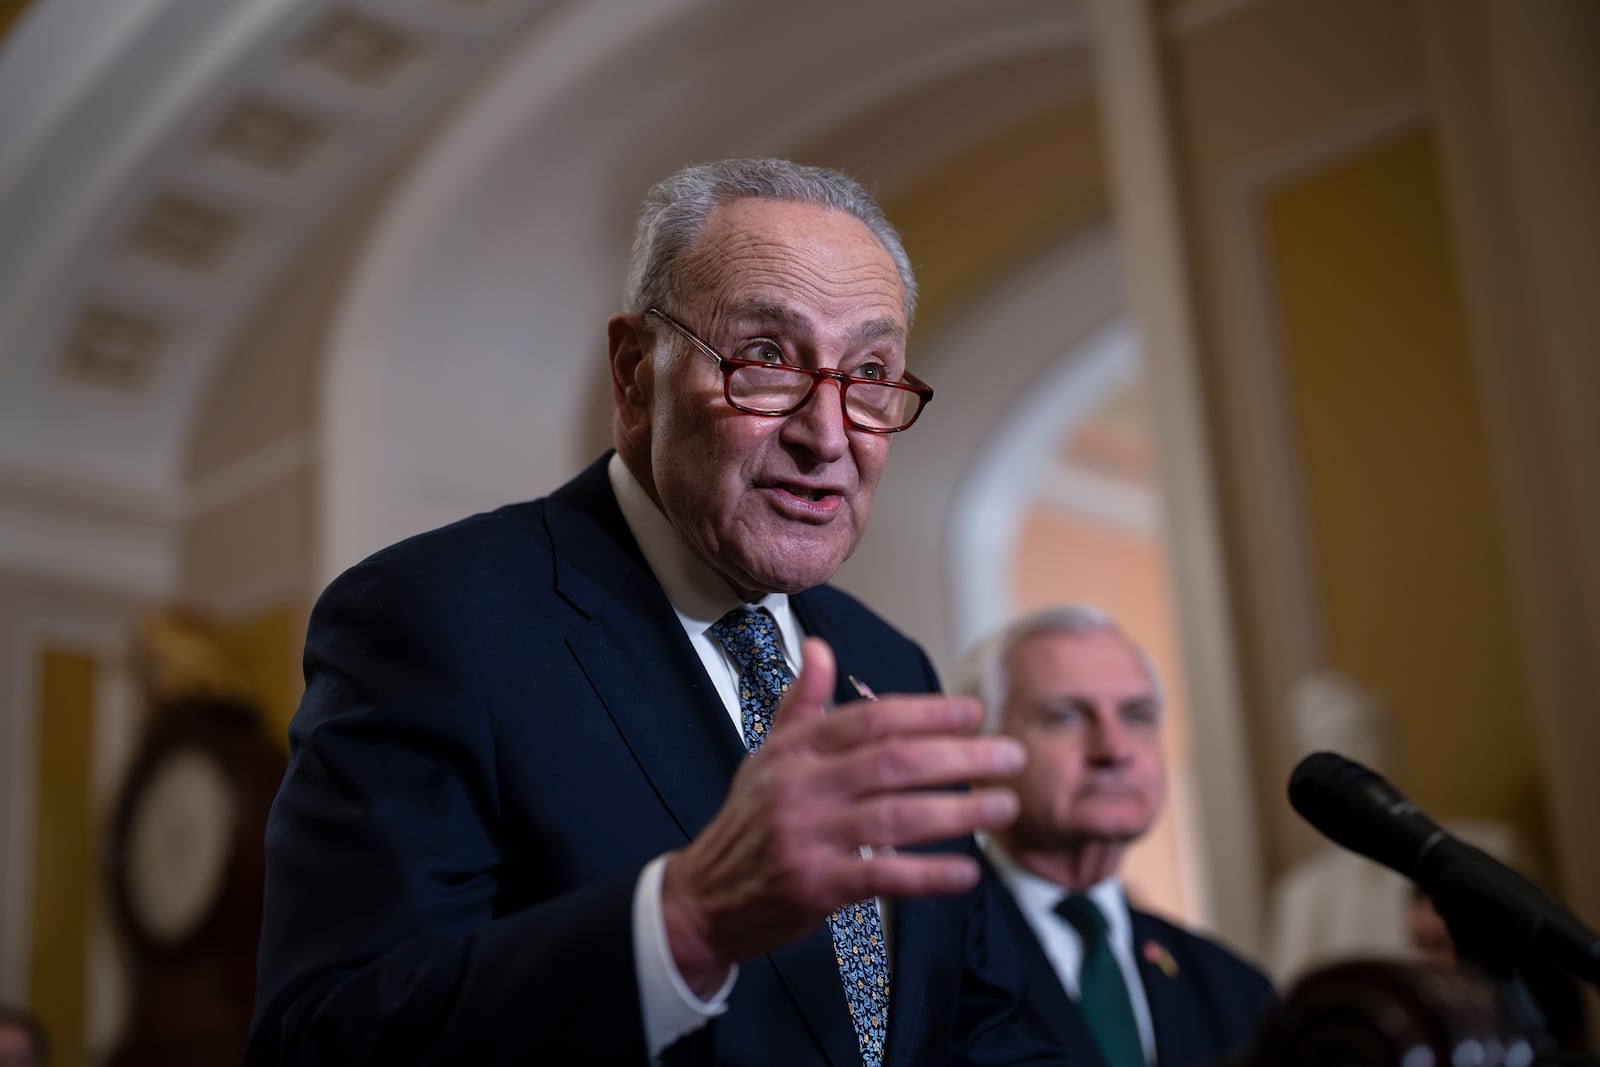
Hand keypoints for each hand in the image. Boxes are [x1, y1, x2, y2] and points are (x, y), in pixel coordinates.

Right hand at [661, 637, 1023, 994]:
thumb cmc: (750, 824)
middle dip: (960, 756)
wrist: (704, 898)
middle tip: (1009, 755)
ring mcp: (807, 837)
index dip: (926, 712)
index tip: (972, 712)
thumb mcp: (767, 756)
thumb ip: (802, 703)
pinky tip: (966, 871)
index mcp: (794, 750)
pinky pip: (882, 875)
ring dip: (958, 810)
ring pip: (896, 815)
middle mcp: (800, 787)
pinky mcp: (815, 886)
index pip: (869, 718)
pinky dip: (928, 873)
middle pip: (894, 761)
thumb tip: (819, 647)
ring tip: (1002, 805)